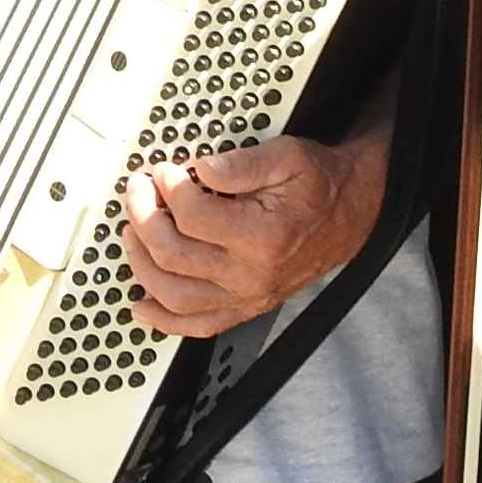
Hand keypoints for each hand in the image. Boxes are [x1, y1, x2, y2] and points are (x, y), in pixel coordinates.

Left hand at [119, 131, 385, 339]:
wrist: (350, 215)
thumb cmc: (318, 185)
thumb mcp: (287, 156)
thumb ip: (241, 164)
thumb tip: (200, 170)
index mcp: (264, 236)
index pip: (192, 216)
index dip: (168, 187)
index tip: (164, 170)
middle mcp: (252, 275)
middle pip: (174, 254)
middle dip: (144, 217)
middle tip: (138, 190)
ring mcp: (247, 297)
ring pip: (175, 295)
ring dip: (141, 263)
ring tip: (130, 233)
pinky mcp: (245, 308)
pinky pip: (197, 325)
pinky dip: (164, 320)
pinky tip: (140, 305)